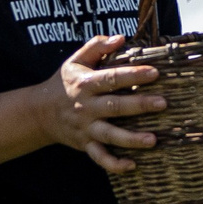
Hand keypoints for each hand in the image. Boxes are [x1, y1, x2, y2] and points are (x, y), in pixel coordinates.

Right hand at [31, 35, 164, 172]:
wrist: (39, 112)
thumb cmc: (65, 83)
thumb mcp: (75, 60)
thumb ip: (96, 46)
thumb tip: (121, 38)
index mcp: (86, 84)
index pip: (111, 78)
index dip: (133, 75)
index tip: (155, 73)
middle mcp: (86, 107)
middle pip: (115, 107)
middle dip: (139, 105)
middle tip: (163, 103)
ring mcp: (86, 128)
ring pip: (110, 135)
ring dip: (131, 139)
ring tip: (153, 140)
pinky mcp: (85, 144)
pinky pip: (100, 158)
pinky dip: (114, 164)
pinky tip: (132, 166)